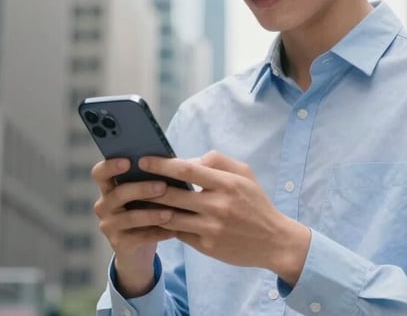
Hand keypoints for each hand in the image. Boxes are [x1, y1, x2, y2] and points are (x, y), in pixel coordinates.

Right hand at [91, 158, 176, 296]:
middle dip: (142, 189)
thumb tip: (189, 159)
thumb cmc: (148, 209)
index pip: (100, 173)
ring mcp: (109, 225)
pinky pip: (140, 237)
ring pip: (130, 217)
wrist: (140, 248)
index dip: (110, 166)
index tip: (128, 161)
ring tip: (171, 213)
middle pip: (118, 193)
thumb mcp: (149, 193)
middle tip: (163, 186)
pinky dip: (159, 233)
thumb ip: (158, 176)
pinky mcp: (118, 244)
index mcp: (108, 188)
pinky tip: (174, 230)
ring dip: (152, 214)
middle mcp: (104, 206)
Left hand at [139, 151, 310, 285]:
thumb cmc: (256, 203)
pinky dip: (164, 226)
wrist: (274, 241)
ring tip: (136, 201)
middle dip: (148, 187)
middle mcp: (217, 205)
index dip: (161, 164)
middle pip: (172, 193)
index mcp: (226, 183)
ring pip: (170, 216)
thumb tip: (187, 160)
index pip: (186, 169)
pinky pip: (178, 234)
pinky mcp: (207, 246)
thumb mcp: (244, 174)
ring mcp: (211, 228)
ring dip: (151, 209)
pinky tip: (153, 220)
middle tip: (132, 181)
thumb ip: (217, 161)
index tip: (143, 160)